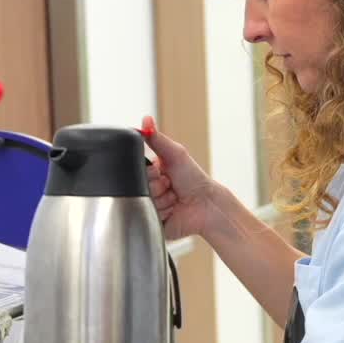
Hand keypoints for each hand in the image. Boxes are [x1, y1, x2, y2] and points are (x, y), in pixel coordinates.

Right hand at [142, 115, 215, 241]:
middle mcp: (150, 190)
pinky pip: (148, 217)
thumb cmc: (195, 179)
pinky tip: (172, 210)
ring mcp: (151, 207)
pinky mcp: (154, 222)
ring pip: (145, 203)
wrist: (207, 205)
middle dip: (157, 186)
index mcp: (151, 174)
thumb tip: (146, 120)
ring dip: (162, 200)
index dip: (149, 173)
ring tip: (174, 198)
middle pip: (139, 188)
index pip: (136, 172)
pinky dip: (162, 213)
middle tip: (171, 185)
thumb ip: (157, 138)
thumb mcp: (175, 154)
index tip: (161, 172)